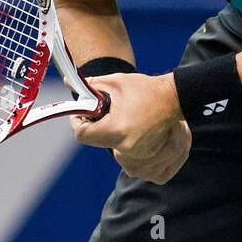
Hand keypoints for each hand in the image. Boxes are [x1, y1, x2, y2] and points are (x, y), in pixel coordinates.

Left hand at [71, 72, 191, 183]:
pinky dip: (128, 149)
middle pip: (97, 142)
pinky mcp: (149, 158)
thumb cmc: (144, 89)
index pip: (82, 135)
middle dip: (97, 128)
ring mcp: (140, 155)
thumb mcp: (115, 83)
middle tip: (106, 113)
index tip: (83, 113)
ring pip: (113, 152)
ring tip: (123, 121)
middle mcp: (127, 147)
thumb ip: (90, 86)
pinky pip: (130, 160)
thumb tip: (68, 81)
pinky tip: (133, 132)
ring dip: (112, 138)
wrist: (174, 98)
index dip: (78, 122)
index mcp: (116, 129)